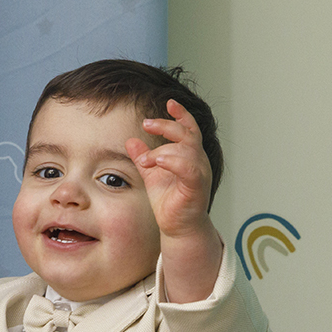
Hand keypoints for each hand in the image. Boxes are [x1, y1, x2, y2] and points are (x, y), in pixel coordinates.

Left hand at [125, 99, 212, 241]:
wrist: (178, 228)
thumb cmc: (170, 203)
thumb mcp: (152, 175)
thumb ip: (144, 157)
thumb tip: (131, 140)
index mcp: (190, 156)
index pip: (189, 129)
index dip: (181, 114)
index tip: (169, 102)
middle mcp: (198, 162)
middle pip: (187, 134)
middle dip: (167, 126)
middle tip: (146, 123)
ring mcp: (199, 174)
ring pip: (187, 149)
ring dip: (164, 149)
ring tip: (146, 159)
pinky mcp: (196, 187)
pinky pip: (189, 169)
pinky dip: (173, 162)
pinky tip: (159, 161)